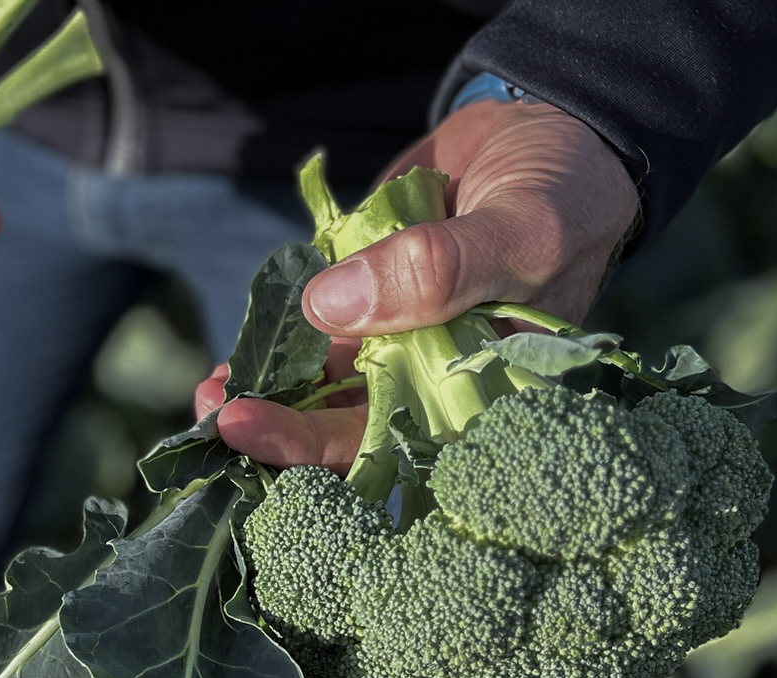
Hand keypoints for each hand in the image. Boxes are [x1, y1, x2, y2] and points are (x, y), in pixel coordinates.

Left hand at [198, 99, 638, 467]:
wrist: (548, 128)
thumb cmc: (563, 194)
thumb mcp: (522, 230)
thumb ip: (440, 270)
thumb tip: (329, 305)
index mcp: (485, 389)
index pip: (403, 446)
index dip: (325, 451)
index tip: (257, 433)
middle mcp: (436, 378)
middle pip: (350, 428)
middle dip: (280, 432)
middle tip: (222, 418)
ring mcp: (396, 340)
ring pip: (323, 390)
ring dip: (268, 398)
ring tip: (213, 393)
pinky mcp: (366, 297)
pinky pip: (313, 336)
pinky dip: (274, 350)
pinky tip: (231, 363)